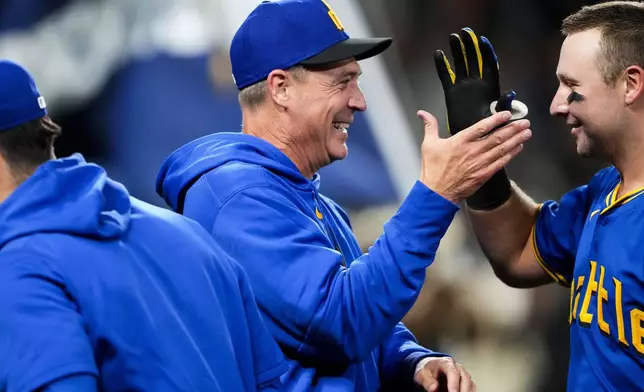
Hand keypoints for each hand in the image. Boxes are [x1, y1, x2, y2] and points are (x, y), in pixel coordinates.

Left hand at [414, 357, 475, 391]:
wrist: (430, 368)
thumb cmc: (427, 371)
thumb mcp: (422, 375)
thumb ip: (428, 381)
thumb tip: (433, 388)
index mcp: (446, 363)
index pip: (453, 373)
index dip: (454, 384)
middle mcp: (457, 367)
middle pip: (465, 378)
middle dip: (462, 391)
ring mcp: (463, 374)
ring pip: (470, 384)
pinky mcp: (466, 382)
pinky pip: (471, 388)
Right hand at [431, 27, 528, 209]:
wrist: (436, 193)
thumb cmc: (432, 169)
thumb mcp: (428, 144)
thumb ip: (430, 126)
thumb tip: (422, 113)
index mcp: (460, 141)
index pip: (482, 127)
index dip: (497, 120)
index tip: (508, 114)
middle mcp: (473, 151)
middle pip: (497, 137)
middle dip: (513, 129)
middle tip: (525, 122)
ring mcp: (480, 163)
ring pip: (502, 149)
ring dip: (516, 140)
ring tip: (527, 132)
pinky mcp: (484, 174)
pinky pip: (501, 163)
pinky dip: (511, 155)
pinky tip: (519, 148)